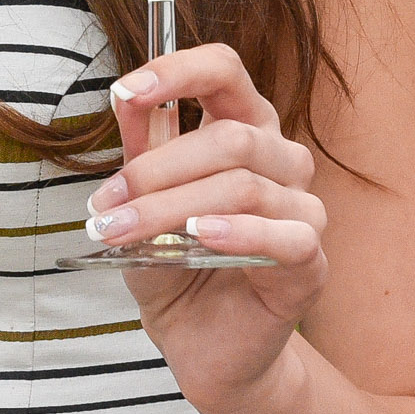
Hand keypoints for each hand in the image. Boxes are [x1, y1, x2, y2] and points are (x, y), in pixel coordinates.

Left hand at [84, 44, 329, 413]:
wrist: (197, 342)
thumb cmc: (174, 265)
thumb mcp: (142, 202)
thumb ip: (141, 150)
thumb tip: (126, 99)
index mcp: (244, 128)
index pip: (225, 72)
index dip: (177, 71)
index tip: (124, 91)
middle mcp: (281, 160)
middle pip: (229, 138)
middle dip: (156, 169)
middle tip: (105, 204)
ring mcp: (303, 210)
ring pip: (243, 186)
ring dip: (170, 208)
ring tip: (122, 232)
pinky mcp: (310, 262)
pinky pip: (285, 235)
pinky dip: (238, 233)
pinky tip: (199, 238)